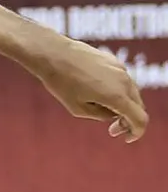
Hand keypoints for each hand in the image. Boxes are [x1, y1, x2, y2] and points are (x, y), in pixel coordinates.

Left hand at [29, 35, 148, 141]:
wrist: (52, 53)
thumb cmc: (61, 83)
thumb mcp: (79, 109)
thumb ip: (101, 115)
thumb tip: (114, 114)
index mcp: (117, 96)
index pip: (140, 119)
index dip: (136, 132)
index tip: (125, 138)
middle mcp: (124, 81)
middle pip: (138, 107)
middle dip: (129, 120)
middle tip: (113, 129)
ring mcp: (121, 69)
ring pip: (132, 93)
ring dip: (125, 106)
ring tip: (105, 112)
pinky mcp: (114, 61)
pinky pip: (123, 81)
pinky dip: (120, 92)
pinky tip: (101, 95)